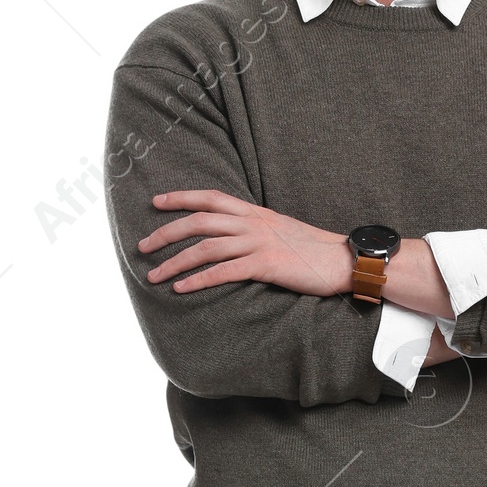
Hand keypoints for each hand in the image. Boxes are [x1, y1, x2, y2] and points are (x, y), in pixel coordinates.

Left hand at [140, 191, 350, 296]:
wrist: (344, 260)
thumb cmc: (313, 251)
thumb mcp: (281, 230)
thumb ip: (255, 230)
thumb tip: (232, 237)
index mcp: (255, 212)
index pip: (210, 197)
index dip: (181, 197)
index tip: (156, 201)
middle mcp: (253, 223)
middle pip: (199, 221)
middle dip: (166, 232)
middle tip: (142, 246)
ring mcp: (259, 243)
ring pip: (205, 247)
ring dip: (175, 261)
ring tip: (153, 274)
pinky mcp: (265, 265)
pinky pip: (224, 272)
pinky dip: (198, 280)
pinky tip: (181, 289)